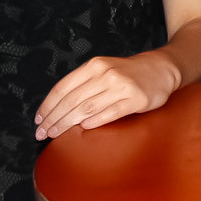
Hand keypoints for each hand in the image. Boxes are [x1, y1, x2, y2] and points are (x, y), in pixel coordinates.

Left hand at [35, 52, 182, 137]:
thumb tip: (58, 108)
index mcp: (94, 66)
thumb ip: (84, 84)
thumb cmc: (128, 73)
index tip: (39, 119)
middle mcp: (106, 74)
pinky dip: (94, 121)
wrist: (161, 69)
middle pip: (72, 100)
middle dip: (53, 118)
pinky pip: (110, 113)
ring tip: (55, 134)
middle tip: (42, 133)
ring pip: (87, 108)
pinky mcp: (135, 99)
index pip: (63, 87)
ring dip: (67, 123)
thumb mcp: (103, 70)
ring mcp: (121, 86)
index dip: (48, 105)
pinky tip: (82, 129)